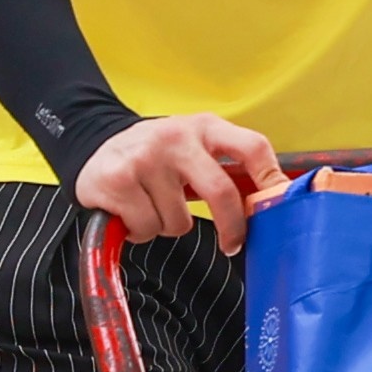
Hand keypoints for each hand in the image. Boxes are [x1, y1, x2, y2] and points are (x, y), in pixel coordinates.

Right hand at [75, 113, 285, 250]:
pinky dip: (141, 231)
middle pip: (220, 192)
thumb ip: (224, 167)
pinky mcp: (117, 180)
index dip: (270, 178)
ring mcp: (145, 158)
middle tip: (232, 244)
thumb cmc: (156, 155)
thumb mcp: (193, 147)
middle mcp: (176, 137)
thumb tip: (267, 203)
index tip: (277, 204)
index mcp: (204, 127)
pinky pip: (147, 227)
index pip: (251, 147)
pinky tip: (132, 212)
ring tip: (154, 207)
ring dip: (169, 227)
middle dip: (231, 227)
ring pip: (178, 221)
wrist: (94, 145)